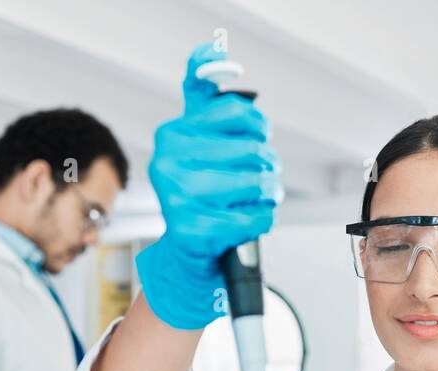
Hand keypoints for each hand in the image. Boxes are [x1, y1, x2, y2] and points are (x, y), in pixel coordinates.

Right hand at [135, 42, 282, 329]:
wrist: (186, 251)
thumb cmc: (200, 189)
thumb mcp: (197, 139)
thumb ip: (204, 96)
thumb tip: (211, 51)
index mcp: (172, 134)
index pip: (234, 112)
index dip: (258, 125)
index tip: (259, 135)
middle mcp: (168, 163)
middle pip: (253, 150)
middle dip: (268, 165)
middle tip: (263, 176)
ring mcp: (179, 198)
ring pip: (258, 184)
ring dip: (269, 193)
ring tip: (259, 198)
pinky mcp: (195, 232)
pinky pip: (257, 218)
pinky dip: (263, 220)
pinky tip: (248, 220)